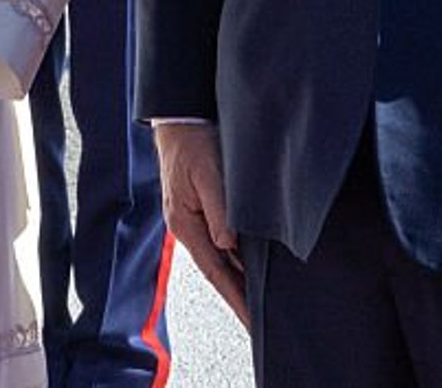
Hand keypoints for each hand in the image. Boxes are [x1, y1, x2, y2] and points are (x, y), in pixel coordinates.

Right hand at [155, 122, 247, 327]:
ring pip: (222, 258)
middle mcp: (189, 226)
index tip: (252, 323)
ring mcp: (195, 219)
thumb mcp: (207, 174)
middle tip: (261, 324)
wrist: (180, 117)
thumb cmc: (191, 142)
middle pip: (218, 271)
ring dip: (240, 280)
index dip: (236, 299)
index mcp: (185, 224)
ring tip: (261, 303)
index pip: (215, 272)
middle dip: (239, 298)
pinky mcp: (203, 208)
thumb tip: (228, 243)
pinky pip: (224, 241)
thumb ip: (219, 210)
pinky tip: (252, 266)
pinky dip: (239, 258)